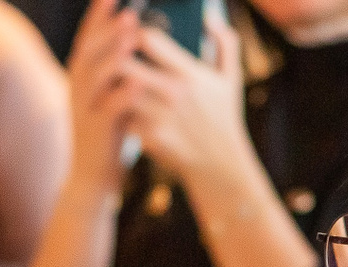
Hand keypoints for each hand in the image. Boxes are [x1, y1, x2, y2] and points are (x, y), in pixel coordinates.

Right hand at [64, 0, 142, 197]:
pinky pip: (107, 109)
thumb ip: (117, 73)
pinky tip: (137, 83)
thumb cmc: (109, 134)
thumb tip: (136, 41)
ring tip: (131, 39)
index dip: (98, 16)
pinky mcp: (95, 131)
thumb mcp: (110, 97)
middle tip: (128, 12)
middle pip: (89, 51)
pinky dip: (121, 94)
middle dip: (107, 29)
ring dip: (113, 55)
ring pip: (94, 77)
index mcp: (82, 76)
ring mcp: (84, 109)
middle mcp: (78, 88)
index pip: (89, 39)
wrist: (92, 178)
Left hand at [123, 22, 253, 190]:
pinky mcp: (150, 138)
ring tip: (117, 84)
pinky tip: (125, 112)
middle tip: (116, 59)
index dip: (135, 33)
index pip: (149, 40)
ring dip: (115, 87)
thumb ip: (226, 44)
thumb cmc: (224, 119)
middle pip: (124, 63)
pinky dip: (122, 114)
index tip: (133, 37)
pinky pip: (124, 118)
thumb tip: (209, 19)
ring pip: (119, 91)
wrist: (222, 165)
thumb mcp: (232, 79)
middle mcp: (173, 94)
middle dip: (116, 58)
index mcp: (189, 74)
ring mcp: (160, 117)